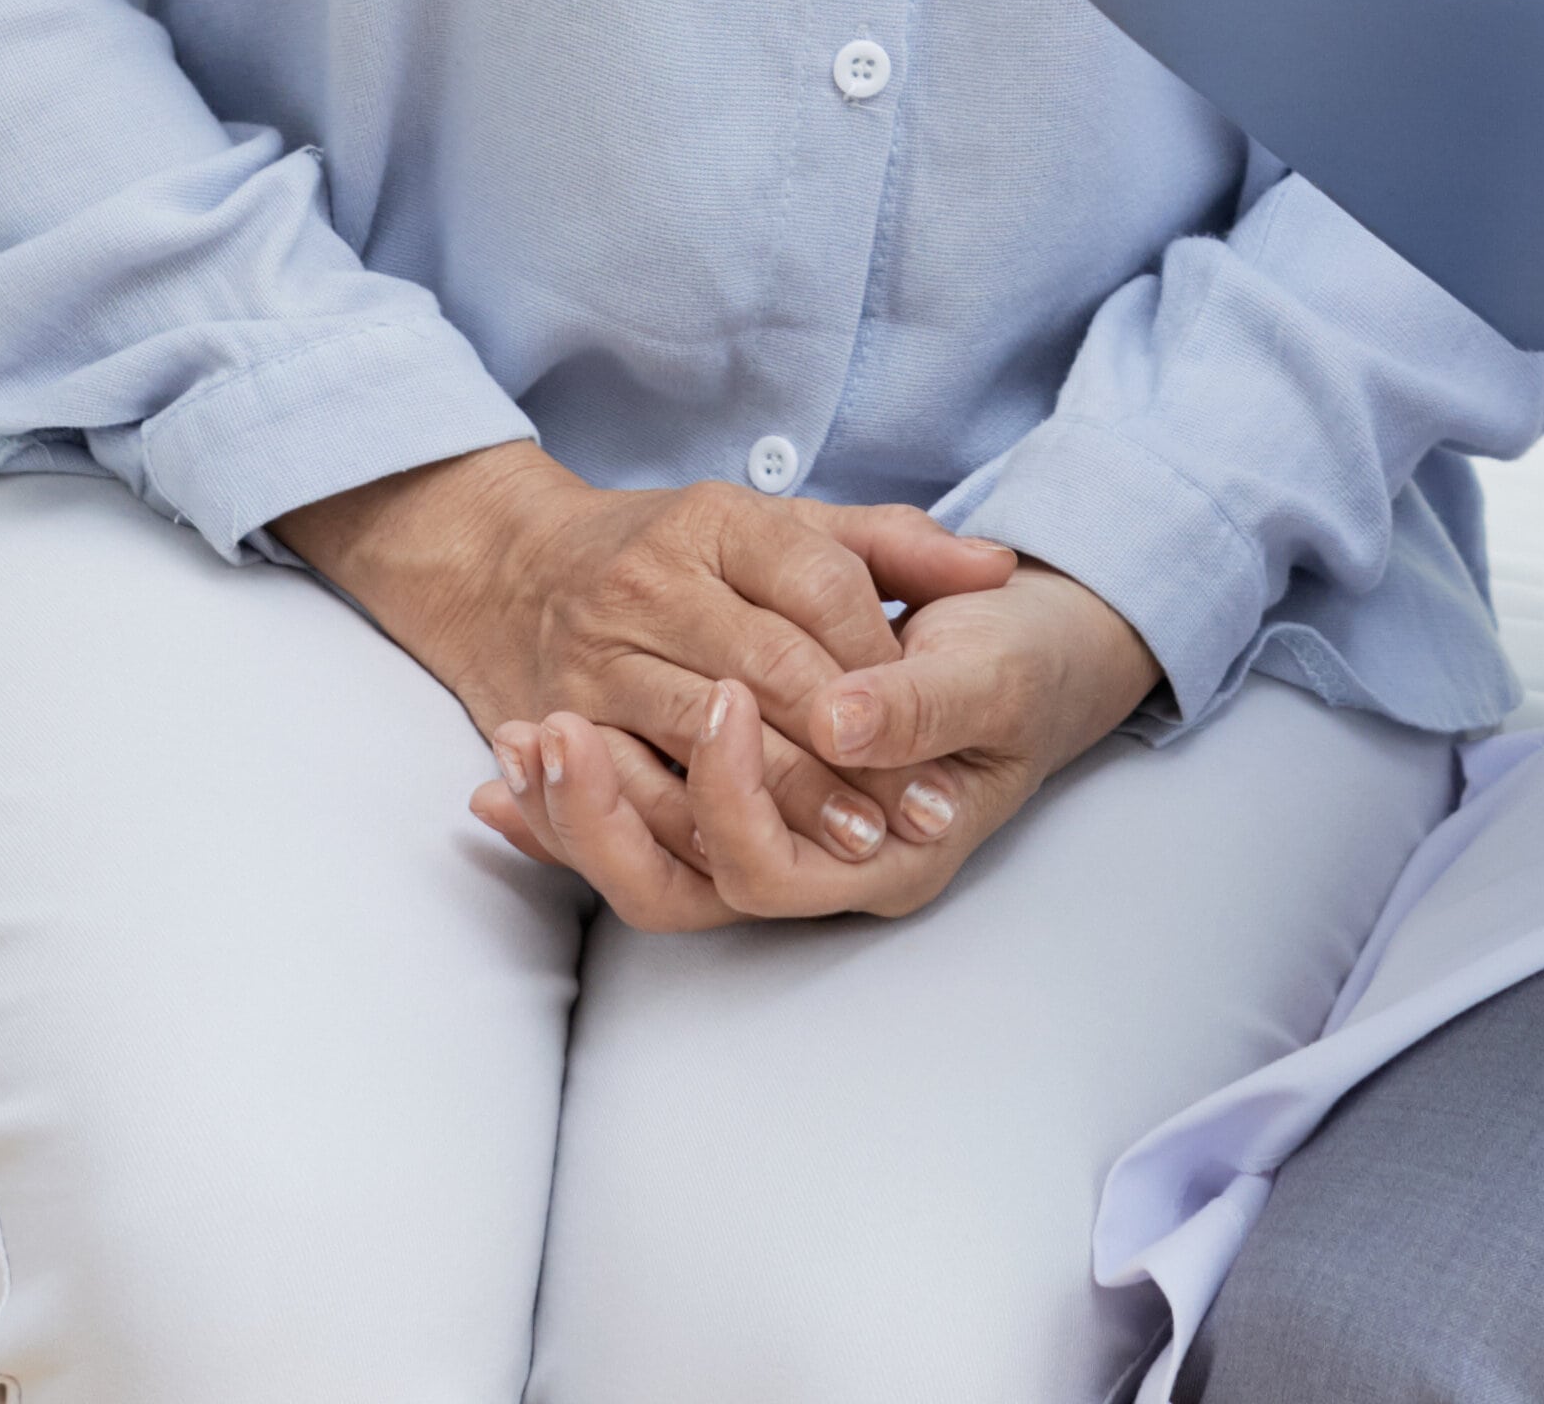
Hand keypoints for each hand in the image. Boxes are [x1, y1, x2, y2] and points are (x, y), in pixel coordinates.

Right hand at [280, 443, 1003, 844]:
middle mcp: (652, 579)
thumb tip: (1000, 570)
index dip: (882, 661)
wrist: (508, 566)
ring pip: (703, 734)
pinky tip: (758, 858)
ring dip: (785, 799)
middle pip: (768, 670)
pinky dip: (699, 824)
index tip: (935, 719)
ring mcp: (598, 650)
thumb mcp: (783, 526)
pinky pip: (635, 781)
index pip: (820, 589)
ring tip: (856, 848)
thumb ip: (892, 547)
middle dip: (848, 748)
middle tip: (917, 814)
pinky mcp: (557, 716)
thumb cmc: (678, 553)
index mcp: (718, 519)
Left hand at [469, 558, 1159, 928]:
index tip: (708, 698)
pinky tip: (501, 778)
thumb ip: (918, 705)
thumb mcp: (995, 671)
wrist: (1042, 651)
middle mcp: (826, 876)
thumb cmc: (1025, 661)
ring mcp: (782, 848)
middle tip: (555, 731)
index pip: (766, 870)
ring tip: (518, 740)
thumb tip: (838, 724)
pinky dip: (571, 812)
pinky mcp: (747, 812)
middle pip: (686, 892)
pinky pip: (643, 834)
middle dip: (605, 822)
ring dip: (575, 817)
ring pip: (651, 873)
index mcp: (891, 858)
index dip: (721, 797)